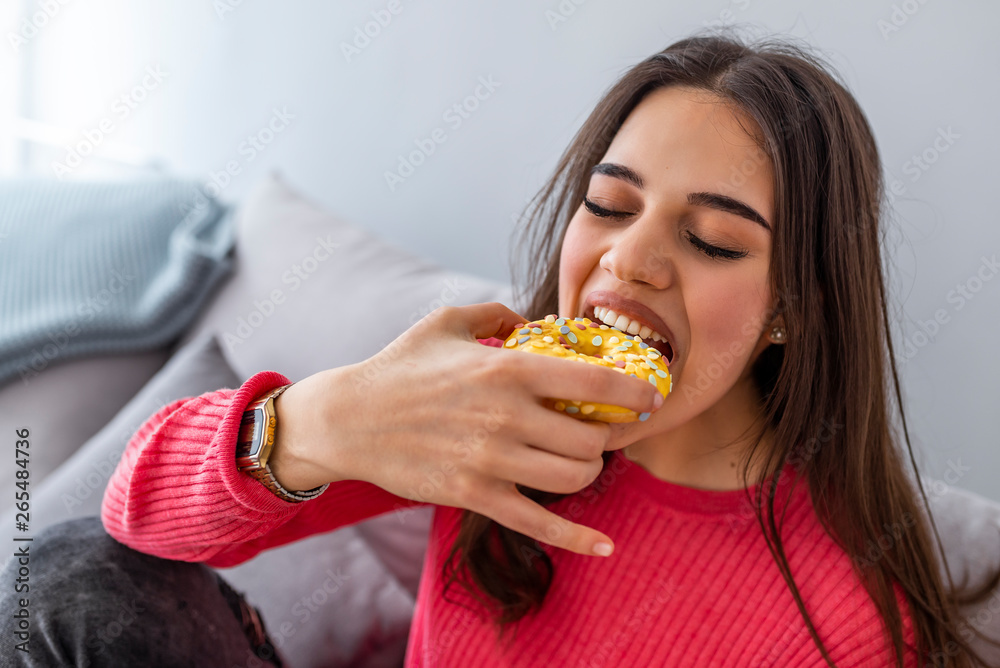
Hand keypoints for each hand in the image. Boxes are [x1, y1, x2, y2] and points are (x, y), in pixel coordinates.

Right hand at [269, 302, 663, 557]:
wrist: (349, 418)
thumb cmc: (400, 366)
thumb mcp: (448, 321)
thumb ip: (498, 312)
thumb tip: (533, 318)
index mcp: (507, 368)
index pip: (594, 383)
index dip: (634, 393)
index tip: (652, 397)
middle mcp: (506, 415)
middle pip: (590, 440)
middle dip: (604, 439)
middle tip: (597, 434)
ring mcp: (490, 459)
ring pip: (572, 479)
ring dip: (587, 473)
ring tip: (578, 463)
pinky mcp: (474, 495)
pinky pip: (538, 525)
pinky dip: (578, 539)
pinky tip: (605, 547)